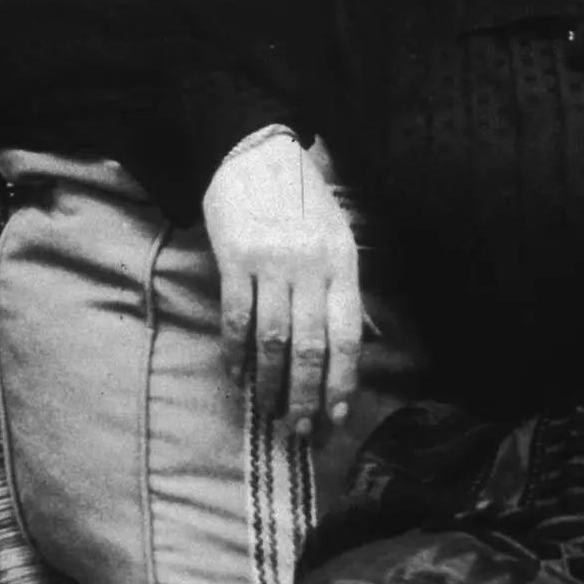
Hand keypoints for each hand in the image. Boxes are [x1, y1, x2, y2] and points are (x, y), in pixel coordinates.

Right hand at [202, 129, 361, 436]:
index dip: (343, 379)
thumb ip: (341, 286)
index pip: (348, 334)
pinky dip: (235, 352)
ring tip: (269, 411)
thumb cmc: (300, 200)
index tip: (336, 415)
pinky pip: (236, 317)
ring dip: (271, 382)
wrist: (255, 153)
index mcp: (343, 263)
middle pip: (312, 345)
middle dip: (306, 394)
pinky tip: (236, 374)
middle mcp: (311, 267)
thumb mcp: (337, 236)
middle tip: (300, 430)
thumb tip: (348, 346)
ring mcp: (272, 263)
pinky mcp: (235, 258)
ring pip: (274, 338)